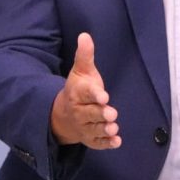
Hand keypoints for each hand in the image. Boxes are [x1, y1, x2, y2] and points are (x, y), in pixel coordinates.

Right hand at [50, 33, 120, 148]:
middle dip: (100, 114)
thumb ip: (85, 55)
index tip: (104, 96)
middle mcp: (79, 112)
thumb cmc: (78, 90)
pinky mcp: (91, 139)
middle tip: (111, 113)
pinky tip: (117, 142)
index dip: (94, 95)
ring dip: (104, 129)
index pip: (85, 94)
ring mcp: (84, 127)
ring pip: (95, 129)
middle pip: (90, 114)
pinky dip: (107, 144)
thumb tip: (85, 35)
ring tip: (113, 128)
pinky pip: (98, 143)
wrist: (63, 116)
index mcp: (77, 94)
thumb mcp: (81, 71)